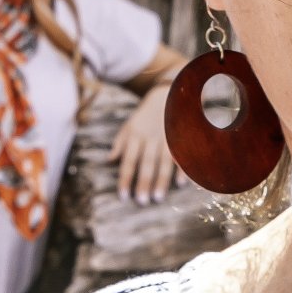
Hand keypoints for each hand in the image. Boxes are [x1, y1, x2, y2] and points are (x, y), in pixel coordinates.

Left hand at [117, 80, 178, 200]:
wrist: (168, 91)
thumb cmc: (146, 114)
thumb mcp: (129, 125)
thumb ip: (120, 143)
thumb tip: (109, 160)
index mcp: (135, 136)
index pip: (128, 160)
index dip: (125, 178)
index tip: (123, 196)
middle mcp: (150, 138)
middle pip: (146, 163)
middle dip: (143, 182)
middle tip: (142, 201)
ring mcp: (167, 137)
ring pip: (164, 161)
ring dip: (161, 180)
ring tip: (158, 198)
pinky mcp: (182, 136)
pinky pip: (182, 154)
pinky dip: (182, 168)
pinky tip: (180, 183)